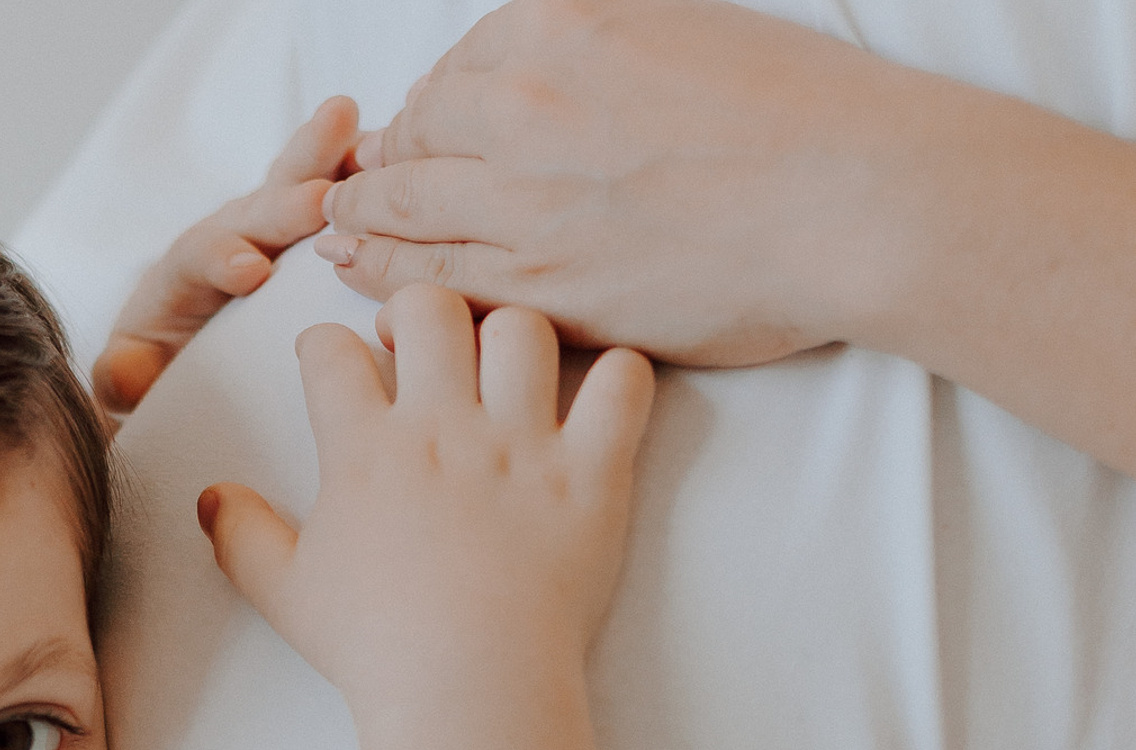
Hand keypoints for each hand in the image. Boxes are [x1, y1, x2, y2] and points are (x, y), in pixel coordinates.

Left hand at [91, 95, 358, 417]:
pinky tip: (414, 170)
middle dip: (288, 199)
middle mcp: (234, 234)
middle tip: (320, 199)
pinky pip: (348, 199)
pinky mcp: (317, 232)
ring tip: (373, 139)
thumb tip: (122, 375)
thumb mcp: (132, 376)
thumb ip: (121, 375)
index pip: (200, 253)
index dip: (223, 256)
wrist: (186, 350)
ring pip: (306, 184)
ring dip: (338, 161)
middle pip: (259, 206)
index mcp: (186, 269)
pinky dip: (377, 182)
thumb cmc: (162, 365)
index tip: (250, 273)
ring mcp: (278, 226)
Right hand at [195, 286, 652, 702]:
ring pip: (522, 327)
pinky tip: (599, 399)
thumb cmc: (376, 649)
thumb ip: (241, 536)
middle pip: (428, 306)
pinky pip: (624, 385)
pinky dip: (619, 378)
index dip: (324, 347)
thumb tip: (212, 498)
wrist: (468, 691)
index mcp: (365, 449)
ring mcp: (523, 444)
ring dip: (510, 336)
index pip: (331, 352)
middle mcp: (443, 426)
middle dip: (414, 309)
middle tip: (416, 342)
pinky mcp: (592, 474)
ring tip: (504, 369)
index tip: (330, 360)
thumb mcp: (285, 595)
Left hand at [315, 0, 904, 365]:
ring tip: (338, 233)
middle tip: (349, 190)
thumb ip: (596, 42)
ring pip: (410, 213)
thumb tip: (549, 53)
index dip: (427, 112)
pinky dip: (388, 278)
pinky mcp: (541, 287)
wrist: (848, 199)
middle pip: (418, 140)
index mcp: (556, 32)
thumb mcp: (680, 26)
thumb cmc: (792, 114)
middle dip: (379, 166)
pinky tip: (363, 280)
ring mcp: (525, 204)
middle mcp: (523, 110)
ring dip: (364, 223)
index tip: (410, 135)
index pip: (455, 73)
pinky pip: (436, 282)